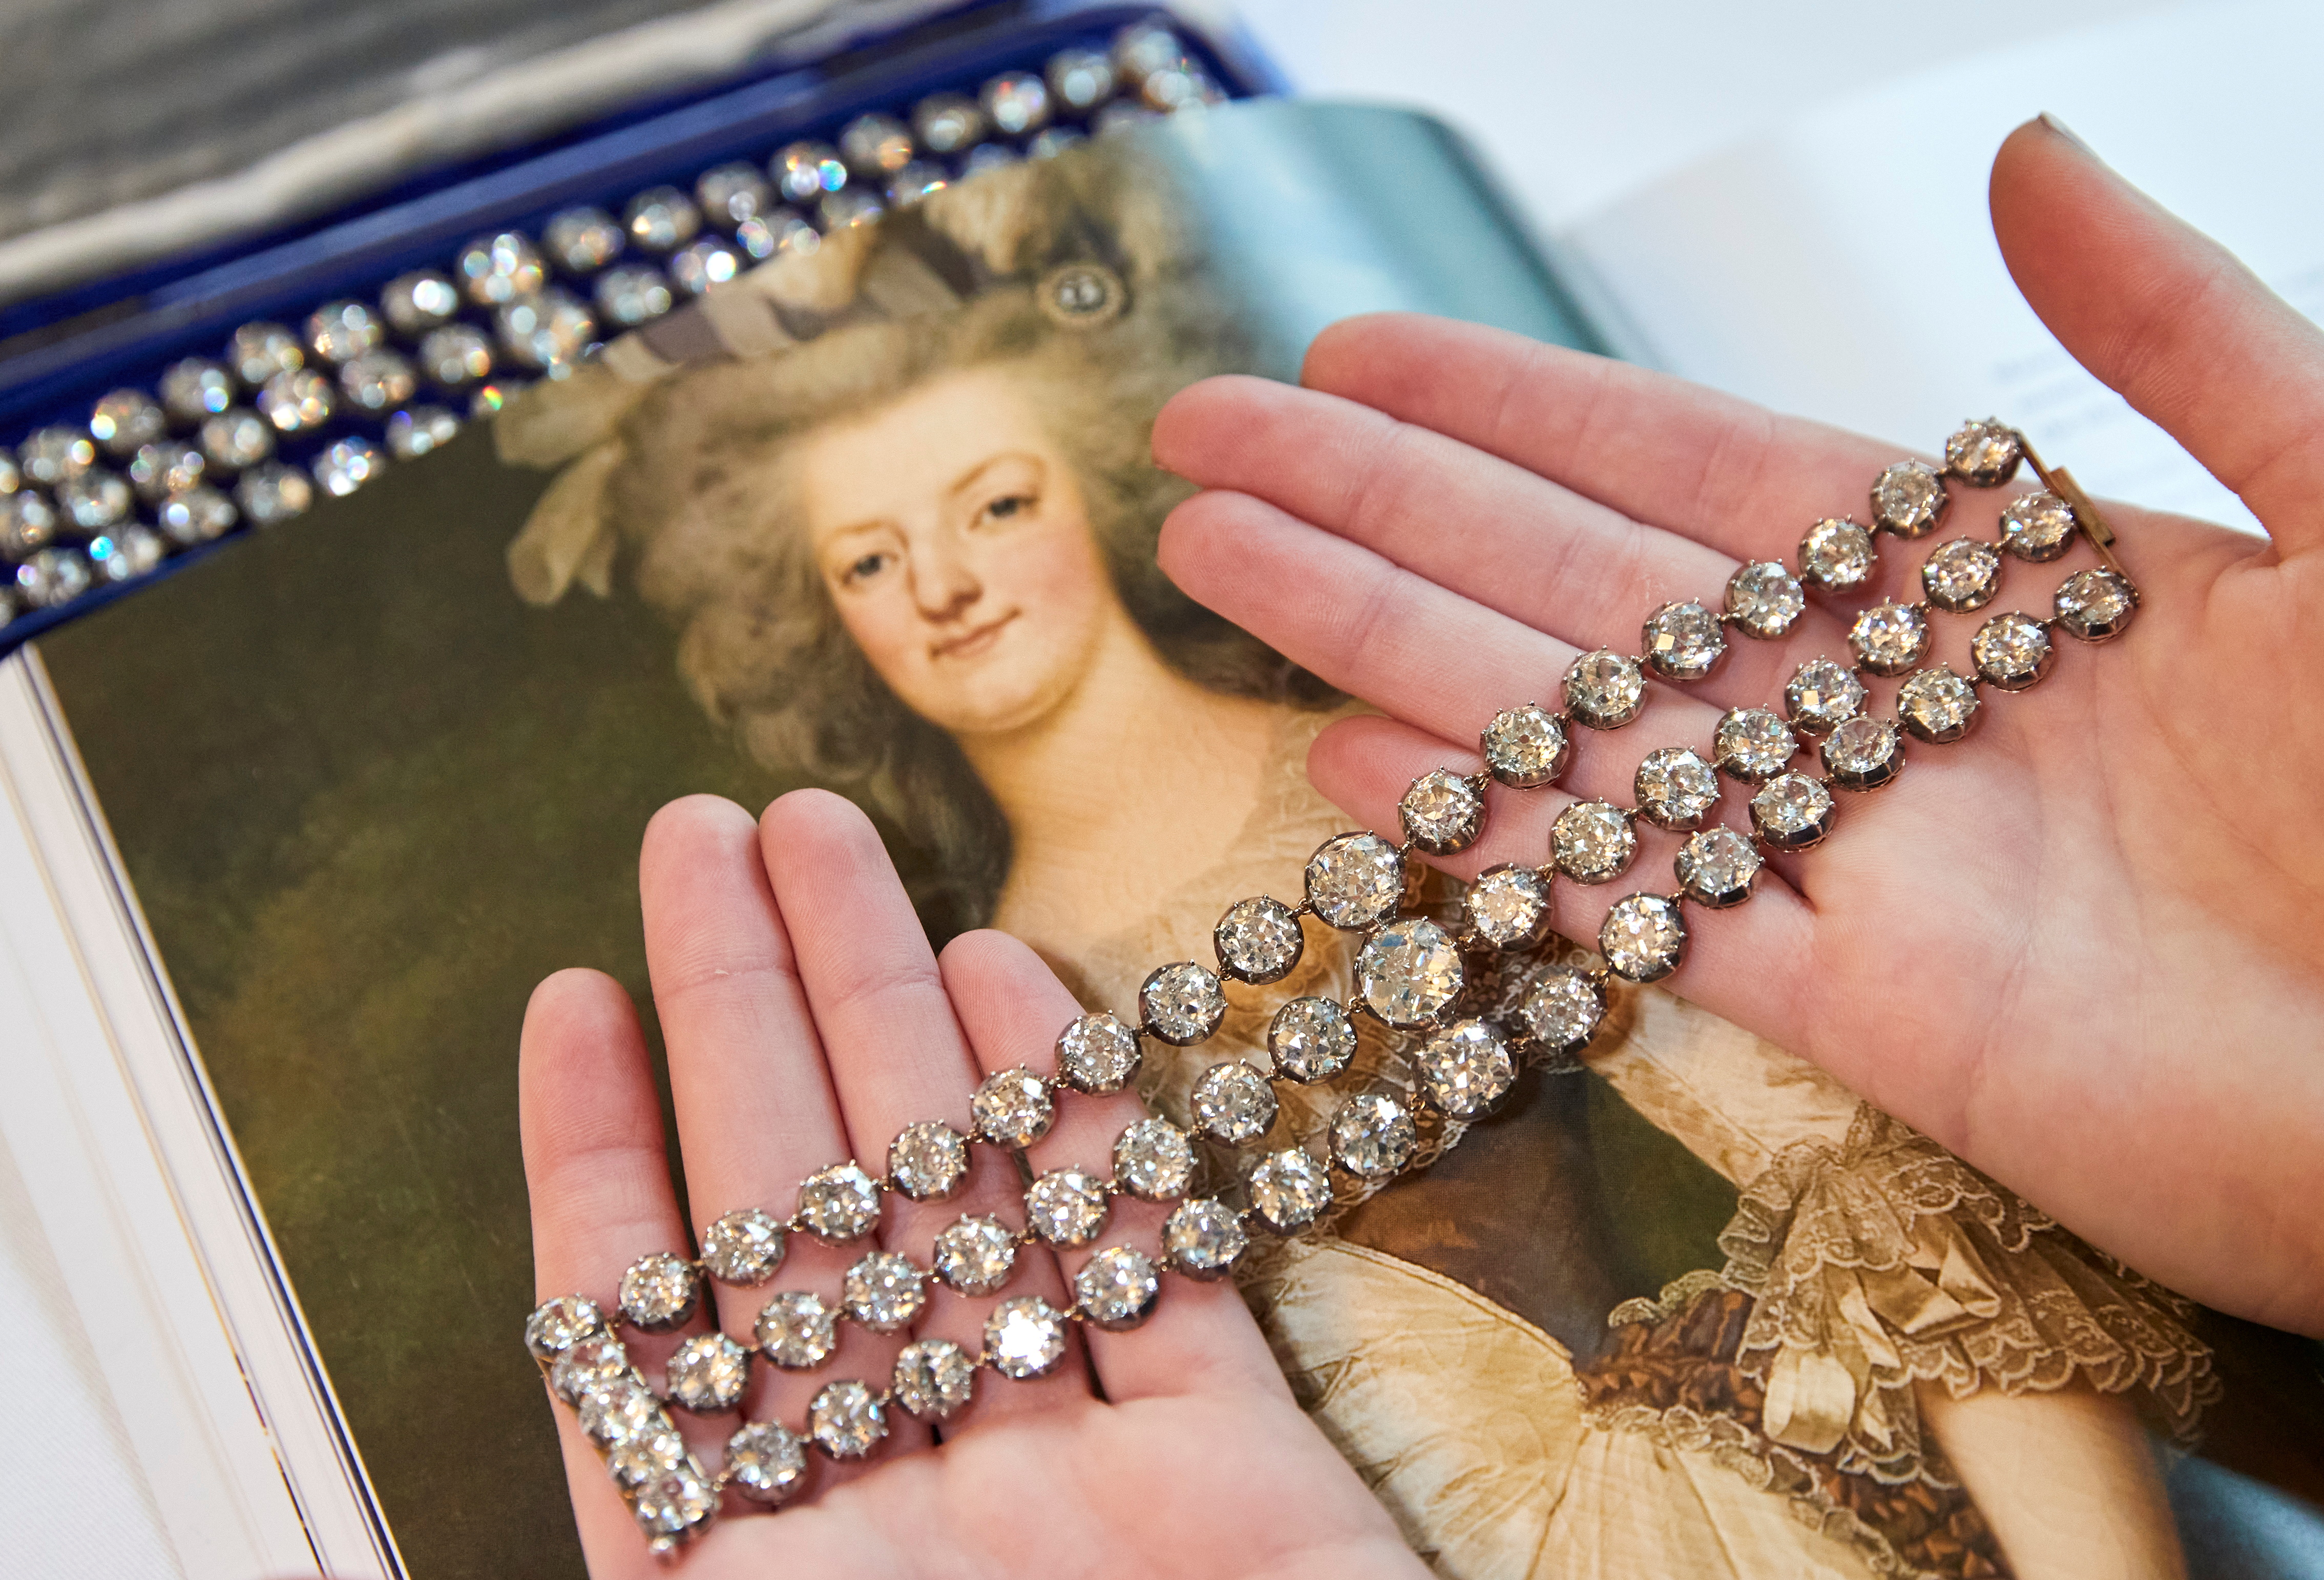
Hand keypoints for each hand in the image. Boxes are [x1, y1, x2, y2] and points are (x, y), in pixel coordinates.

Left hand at [520, 791, 1423, 1576]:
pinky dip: (1086, 1126)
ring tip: (838, 854)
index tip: (571, 998)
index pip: (651, 1346)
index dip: (600, 1167)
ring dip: (903, 1026)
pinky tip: (1018, 986)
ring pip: (975, 1209)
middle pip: (813, 1226)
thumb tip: (491, 1437)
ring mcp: (1080, 1491)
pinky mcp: (1239, 1474)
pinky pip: (1146, 1267)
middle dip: (754, 1019)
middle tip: (712, 835)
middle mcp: (918, 1529)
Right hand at [1151, 118, 2323, 1336]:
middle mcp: (1885, 709)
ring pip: (1564, 734)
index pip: (1692, 466)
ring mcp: (1857, 860)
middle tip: (1208, 444)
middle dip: (1382, 508)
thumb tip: (2025, 152)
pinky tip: (1352, 776)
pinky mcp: (1866, 1017)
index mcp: (1989, 573)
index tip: (1362, 353)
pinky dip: (1492, 846)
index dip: (1514, 406)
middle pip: (1575, 584)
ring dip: (1382, 648)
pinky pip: (1635, 910)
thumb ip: (2187, 335)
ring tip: (1223, 568)